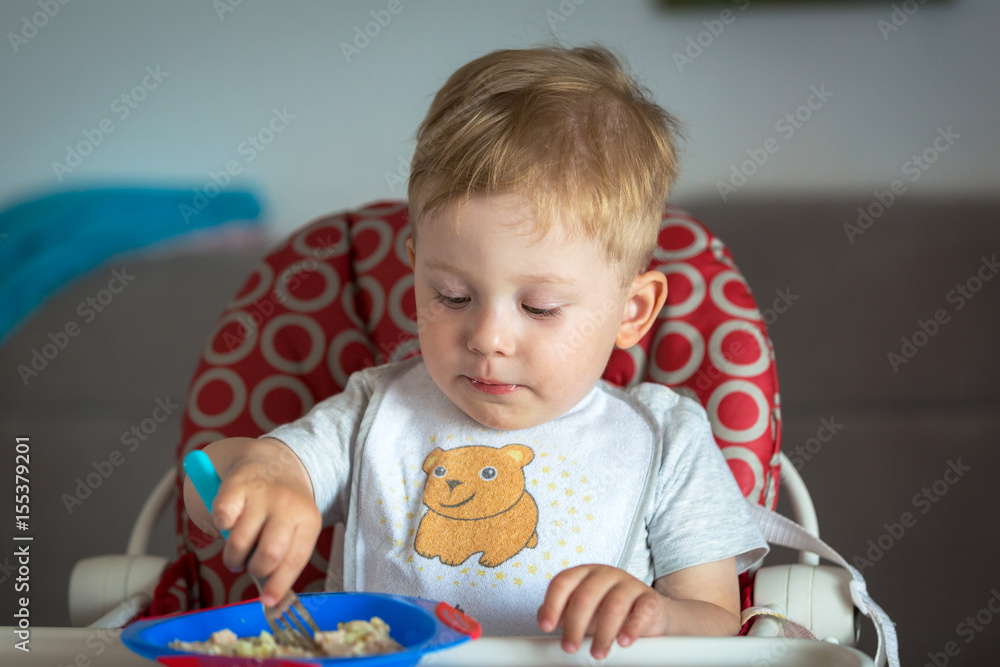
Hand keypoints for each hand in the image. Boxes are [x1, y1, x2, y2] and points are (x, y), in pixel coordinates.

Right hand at [182, 437, 320, 606]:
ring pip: (240, 542)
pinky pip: (221, 518)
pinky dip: (220, 526)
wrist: (276, 461)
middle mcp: (287, 505)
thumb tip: (270, 597)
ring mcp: (262, 494)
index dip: (279, 585)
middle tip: (248, 565)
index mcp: (308, 520)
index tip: (268, 601)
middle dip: (254, 569)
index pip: (294, 560)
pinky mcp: (236, 485)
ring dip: (233, 556)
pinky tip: (229, 521)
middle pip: (268, 555)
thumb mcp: (297, 527)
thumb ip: (285, 558)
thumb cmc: (285, 507)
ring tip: (236, 551)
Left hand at [537, 564, 668, 658]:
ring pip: (614, 605)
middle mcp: (605, 574)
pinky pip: (641, 611)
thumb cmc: (607, 612)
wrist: (647, 614)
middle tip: (570, 647)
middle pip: (586, 595)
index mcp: (584, 573)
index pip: (563, 582)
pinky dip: (632, 628)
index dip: (552, 605)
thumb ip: (562, 613)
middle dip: (575, 625)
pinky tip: (623, 641)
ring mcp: (630, 584)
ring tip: (598, 653)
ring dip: (603, 633)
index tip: (546, 627)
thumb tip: (543, 618)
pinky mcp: (650, 599)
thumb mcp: (582, 612)